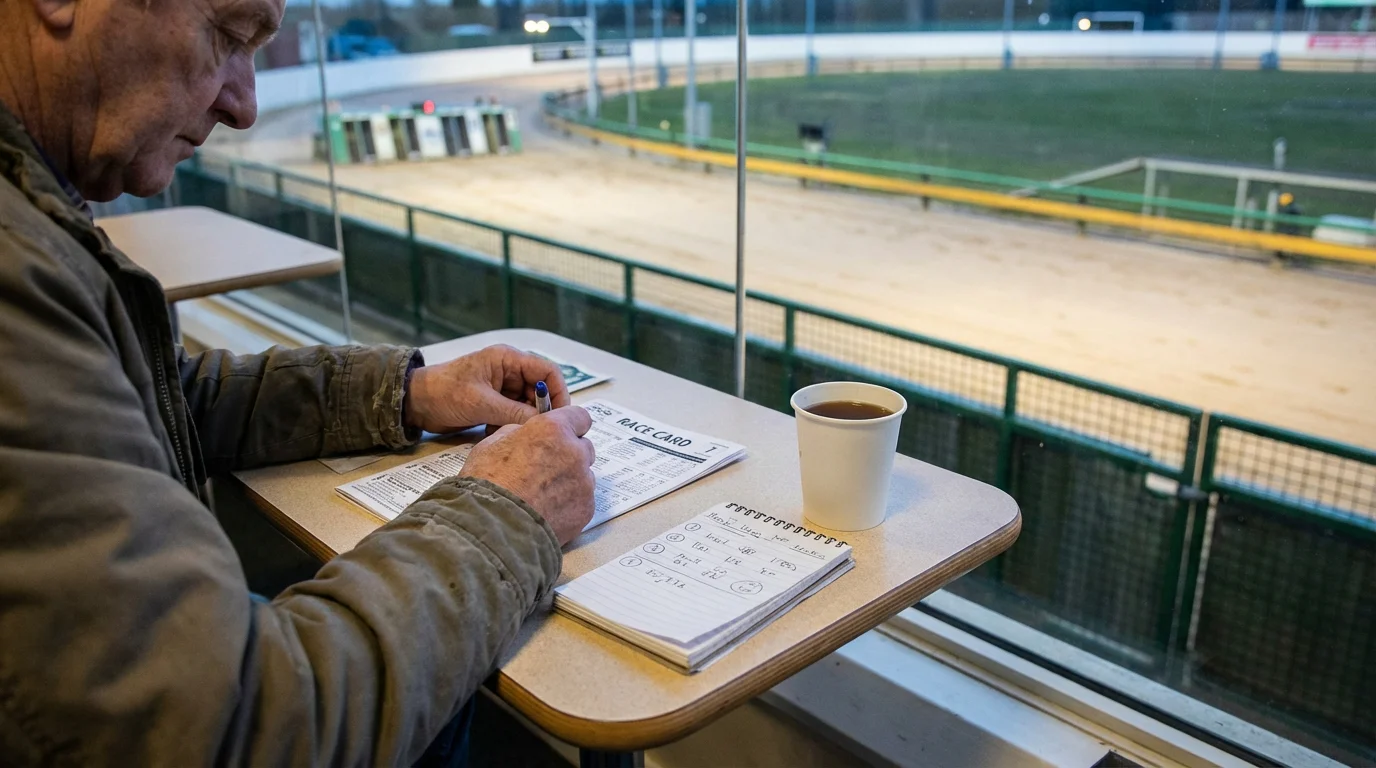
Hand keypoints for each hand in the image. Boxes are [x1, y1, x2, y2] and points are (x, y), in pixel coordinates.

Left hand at [404, 345, 570, 433]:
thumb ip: (514, 413)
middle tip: (538, 432)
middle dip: (540, 411)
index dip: (557, 392)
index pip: (547, 371)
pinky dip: (511, 426)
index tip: (560, 416)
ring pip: (527, 405)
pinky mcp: (494, 402)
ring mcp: (502, 387)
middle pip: (539, 390)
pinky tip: (496, 433)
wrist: (415, 403)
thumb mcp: (481, 403)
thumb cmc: (443, 393)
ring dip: (523, 421)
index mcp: (507, 360)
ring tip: (512, 433)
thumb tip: (542, 425)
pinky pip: (514, 415)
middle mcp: (509, 371)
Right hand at [460, 407, 596, 545]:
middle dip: (569, 455)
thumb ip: (518, 434)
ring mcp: (584, 482)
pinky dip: (569, 505)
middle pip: (583, 448)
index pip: (580, 417)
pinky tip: (546, 511)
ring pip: (584, 476)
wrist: (495, 526)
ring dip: (569, 481)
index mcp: (553, 430)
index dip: (570, 426)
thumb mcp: (492, 445)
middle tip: (545, 469)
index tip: (563, 433)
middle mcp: (574, 452)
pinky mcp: (586, 509)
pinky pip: (583, 501)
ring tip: (541, 496)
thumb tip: (525, 435)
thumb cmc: (488, 485)